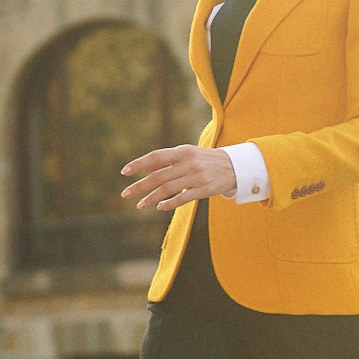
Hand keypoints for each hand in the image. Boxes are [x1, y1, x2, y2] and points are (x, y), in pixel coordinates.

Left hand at [121, 146, 237, 210]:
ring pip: (168, 189)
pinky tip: (159, 207)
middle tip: (125, 194)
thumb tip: (144, 166)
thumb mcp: (187, 154)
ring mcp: (197, 177)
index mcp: (182, 151)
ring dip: (151, 198)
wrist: (234, 166)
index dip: (139, 164)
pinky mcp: (204, 189)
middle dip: (140, 186)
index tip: (124, 172)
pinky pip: (183, 198)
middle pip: (159, 175)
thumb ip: (167, 161)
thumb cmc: (204, 160)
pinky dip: (169, 204)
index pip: (156, 157)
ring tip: (140, 205)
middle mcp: (188, 163)